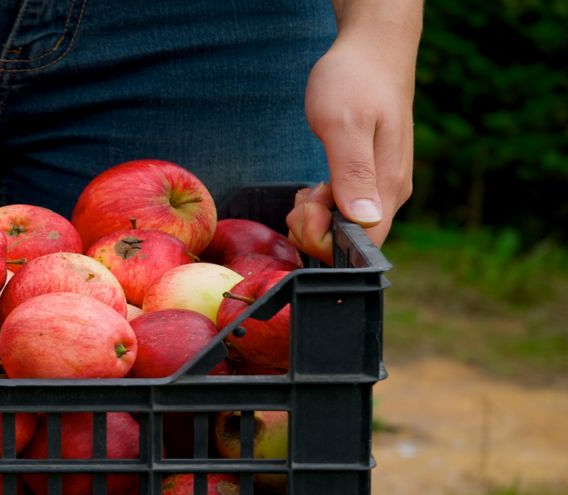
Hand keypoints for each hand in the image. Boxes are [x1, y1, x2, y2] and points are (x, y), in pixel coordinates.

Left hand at [289, 30, 415, 260]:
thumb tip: (363, 220)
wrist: (371, 49)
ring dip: (315, 218)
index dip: (325, 240)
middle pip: (351, 241)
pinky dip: (321, 207)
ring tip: (308, 187)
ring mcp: (381, 186)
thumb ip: (352, 173)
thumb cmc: (355, 80)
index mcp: (388, 187)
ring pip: (345, 227)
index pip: (362, 246)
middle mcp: (390, 193)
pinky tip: (313, 187)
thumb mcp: (344, 124)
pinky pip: (343, 211)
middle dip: (315, 229)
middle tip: (303, 195)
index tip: (307, 206)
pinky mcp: (370, 178)